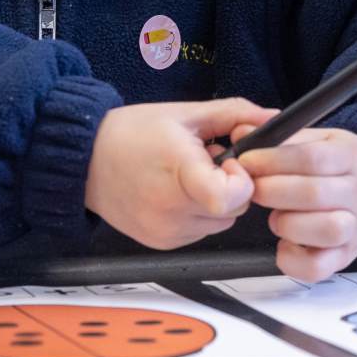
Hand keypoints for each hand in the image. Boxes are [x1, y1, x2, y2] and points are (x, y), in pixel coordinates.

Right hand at [84, 98, 276, 250]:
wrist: (83, 161)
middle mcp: (171, 209)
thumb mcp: (185, 113)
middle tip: (205, 161)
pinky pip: (200, 232)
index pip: (229, 196)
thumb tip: (273, 118)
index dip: (241, 179)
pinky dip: (198, 214)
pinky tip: (175, 192)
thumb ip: (234, 114)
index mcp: (178, 171)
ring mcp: (165, 231)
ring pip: (221, 222)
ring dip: (216, 201)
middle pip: (234, 209)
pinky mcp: (160, 244)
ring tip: (187, 176)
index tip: (229, 161)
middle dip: (231, 184)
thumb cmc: (130, 134)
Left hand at [237, 128, 356, 281]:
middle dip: (271, 190)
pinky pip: (319, 268)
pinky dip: (294, 260)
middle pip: (314, 194)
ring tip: (277, 215)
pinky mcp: (345, 256)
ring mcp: (355, 227)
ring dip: (288, 223)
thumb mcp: (322, 139)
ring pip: (325, 230)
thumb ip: (283, 138)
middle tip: (252, 188)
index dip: (274, 160)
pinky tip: (284, 243)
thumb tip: (242, 133)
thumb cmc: (344, 164)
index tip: (248, 161)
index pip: (311, 158)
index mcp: (351, 157)